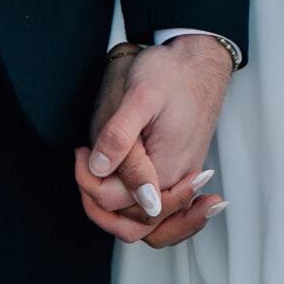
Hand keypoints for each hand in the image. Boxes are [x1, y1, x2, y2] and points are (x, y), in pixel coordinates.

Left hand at [74, 36, 233, 244]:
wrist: (201, 61)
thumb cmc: (173, 73)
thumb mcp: (141, 95)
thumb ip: (120, 136)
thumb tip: (99, 169)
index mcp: (165, 169)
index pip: (115, 202)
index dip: (88, 181)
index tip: (82, 151)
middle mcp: (177, 181)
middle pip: (133, 223)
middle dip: (99, 202)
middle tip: (85, 166)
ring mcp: (182, 179)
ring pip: (148, 222)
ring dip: (117, 212)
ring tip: (97, 180)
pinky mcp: (181, 172)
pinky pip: (159, 209)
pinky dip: (136, 209)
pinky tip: (121, 189)